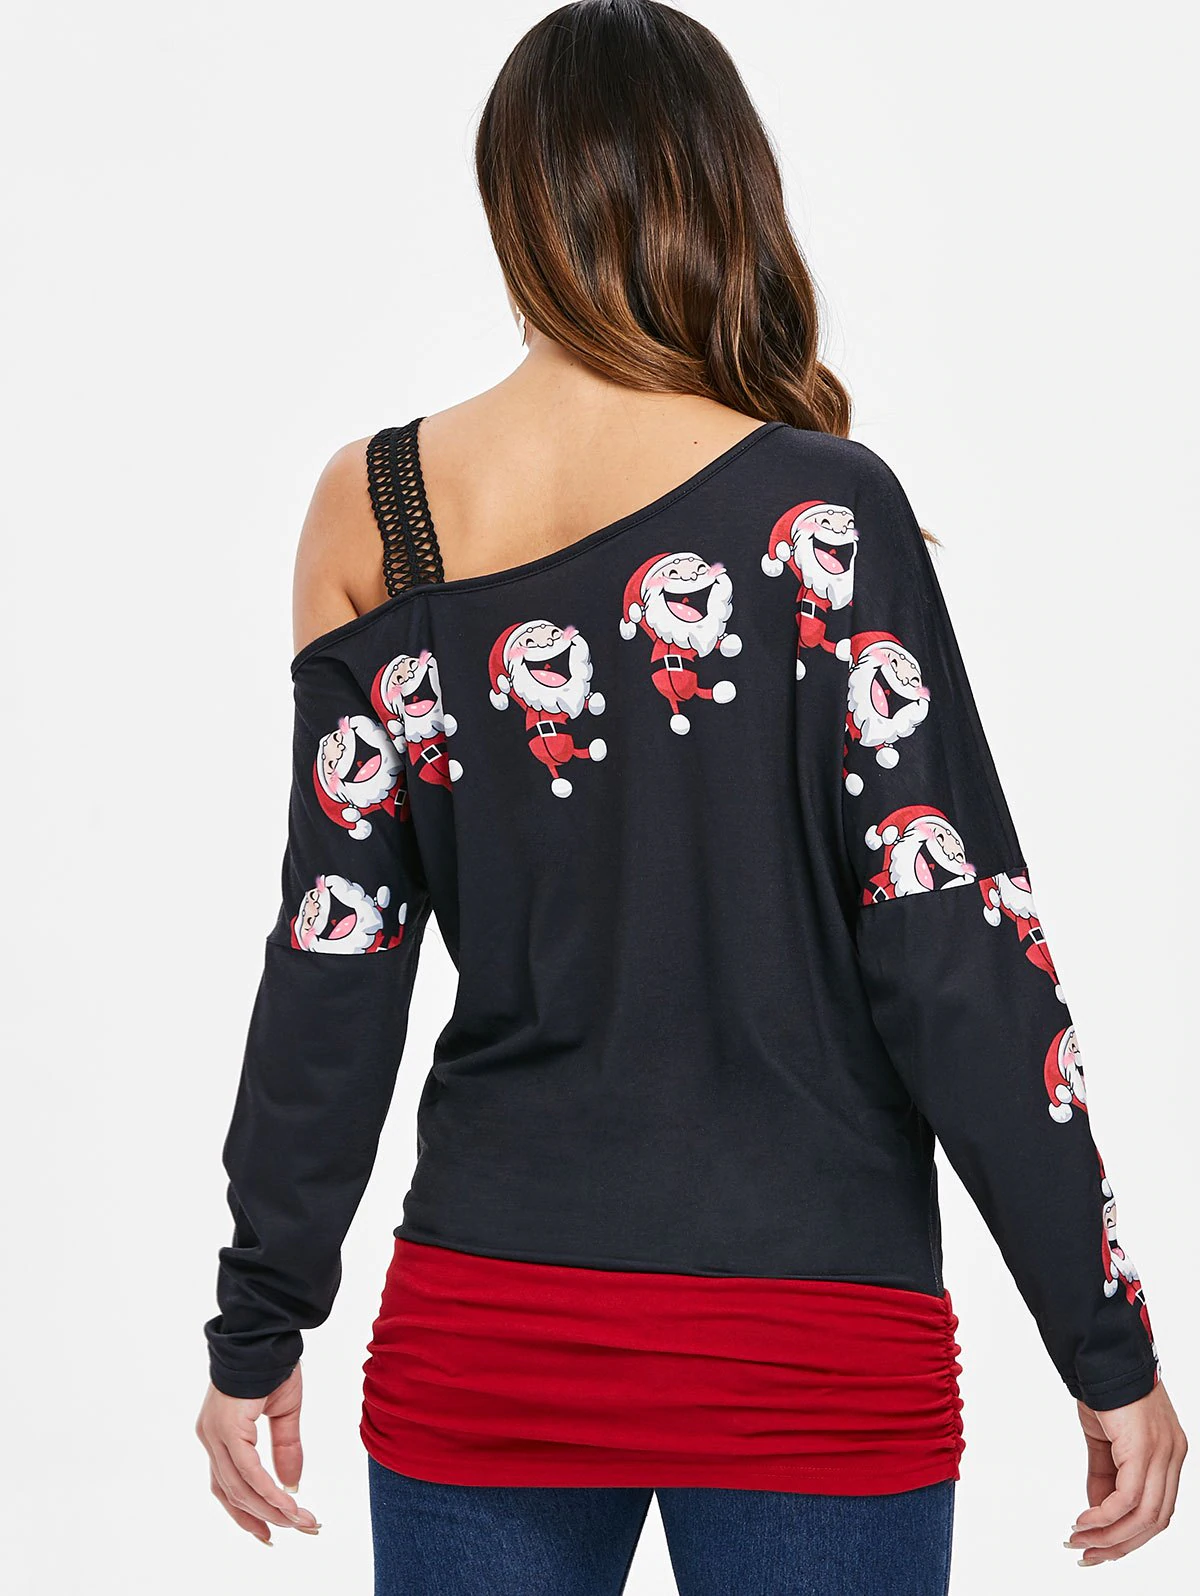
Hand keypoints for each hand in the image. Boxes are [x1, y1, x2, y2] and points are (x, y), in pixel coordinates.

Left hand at [196, 1365, 320, 1544]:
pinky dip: (267, 1490)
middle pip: (233, 1493)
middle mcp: (210, 1438)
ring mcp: (214, 1434)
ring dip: (271, 1508)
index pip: (229, 1486)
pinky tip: (287, 1503)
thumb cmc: (273, 1364)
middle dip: (266, 1517)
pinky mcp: (227, 1429)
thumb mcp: (283, 1412)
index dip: (248, 1512)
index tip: (270, 1534)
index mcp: (219, 1434)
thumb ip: (285, 1448)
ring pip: (239, 1487)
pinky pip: (247, 1471)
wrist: (267, 1334)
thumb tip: (292, 1485)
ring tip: (300, 1520)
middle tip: (299, 1529)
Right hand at [1067, 1383, 1186, 1564]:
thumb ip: (1103, 1476)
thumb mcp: (1105, 1440)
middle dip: (1119, 1544)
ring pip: (1144, 1516)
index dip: (1130, 1535)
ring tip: (1079, 1540)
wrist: (1099, 1353)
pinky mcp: (1145, 1449)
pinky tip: (1084, 1519)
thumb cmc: (1102, 1388)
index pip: (1157, 1510)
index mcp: (1169, 1455)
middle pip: (1155, 1521)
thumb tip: (1096, 1512)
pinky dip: (1105, 1515)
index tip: (1099, 1547)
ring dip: (1109, 1535)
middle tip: (1087, 1554)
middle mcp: (1173, 1457)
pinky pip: (1128, 1498)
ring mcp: (1163, 1454)